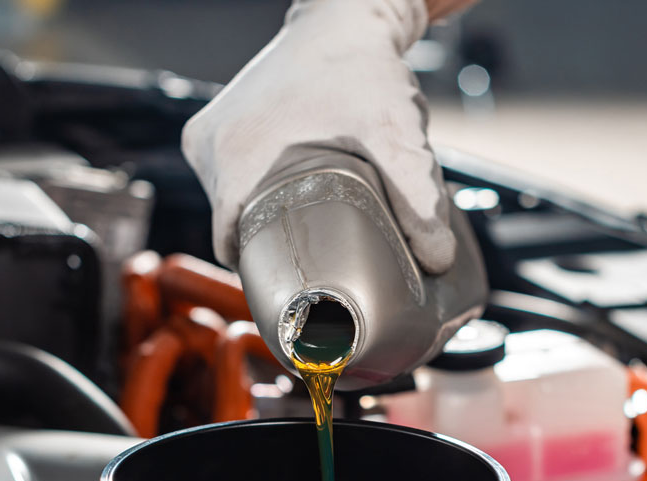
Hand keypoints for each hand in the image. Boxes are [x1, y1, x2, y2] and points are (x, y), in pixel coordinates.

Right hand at [181, 0, 455, 272]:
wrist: (344, 16)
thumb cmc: (361, 67)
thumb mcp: (395, 134)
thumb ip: (419, 199)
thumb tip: (437, 259)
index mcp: (234, 156)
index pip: (233, 246)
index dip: (265, 274)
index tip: (298, 288)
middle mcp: (210, 147)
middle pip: (234, 228)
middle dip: (273, 249)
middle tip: (317, 261)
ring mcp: (209, 136)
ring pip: (232, 207)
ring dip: (266, 222)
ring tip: (307, 231)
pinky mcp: (216, 128)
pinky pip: (230, 183)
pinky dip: (260, 196)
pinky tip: (292, 202)